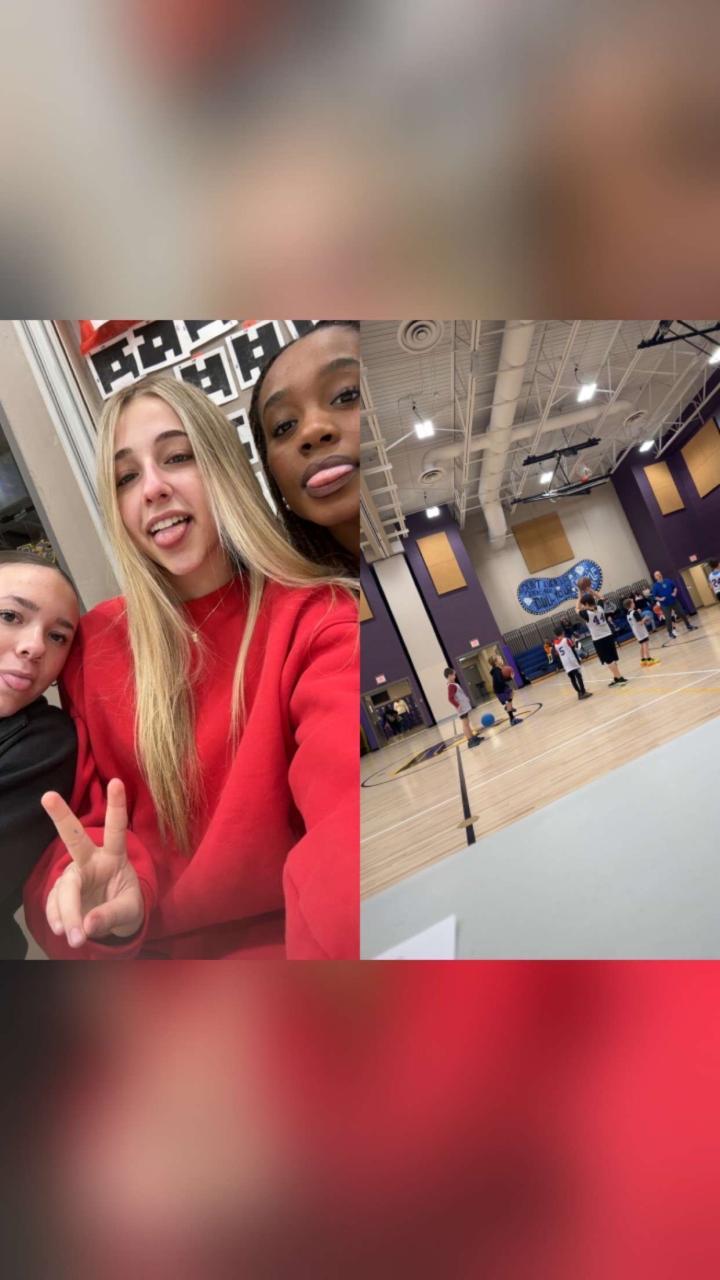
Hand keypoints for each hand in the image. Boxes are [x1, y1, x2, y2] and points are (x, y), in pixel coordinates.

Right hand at [41, 778, 143, 948]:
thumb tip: (87, 924)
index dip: (116, 806)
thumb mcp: (130, 911)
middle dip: (61, 816)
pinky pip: (55, 904)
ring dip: (67, 912)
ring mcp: (74, 876)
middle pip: (74, 838)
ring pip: (65, 887)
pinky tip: (63, 930)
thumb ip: (111, 915)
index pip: (116, 829)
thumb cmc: (126, 906)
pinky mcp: (62, 893)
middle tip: (47, 796)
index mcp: (114, 856)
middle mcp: (91, 860)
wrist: (114, 922)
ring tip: (75, 936)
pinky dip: (58, 918)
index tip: (117, 782)